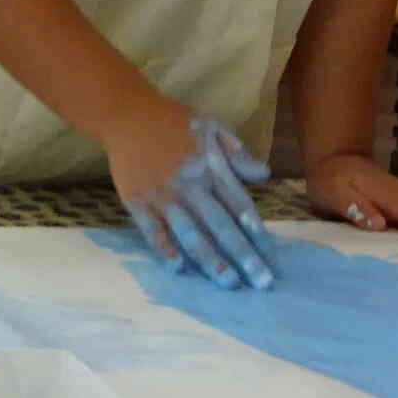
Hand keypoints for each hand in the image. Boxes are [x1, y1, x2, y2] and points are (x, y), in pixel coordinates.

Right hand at [107, 104, 278, 290]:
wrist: (125, 113)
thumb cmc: (172, 120)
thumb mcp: (211, 126)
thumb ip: (238, 152)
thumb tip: (265, 175)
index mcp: (210, 168)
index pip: (239, 206)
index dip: (257, 232)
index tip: (272, 257)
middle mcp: (189, 186)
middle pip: (220, 226)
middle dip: (243, 256)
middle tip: (261, 282)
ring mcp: (163, 196)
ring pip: (190, 234)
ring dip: (211, 260)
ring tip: (229, 283)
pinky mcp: (137, 202)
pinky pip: (153, 231)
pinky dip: (166, 250)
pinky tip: (180, 269)